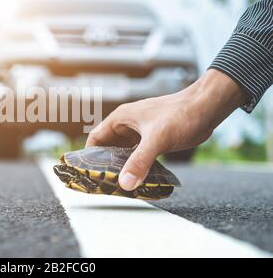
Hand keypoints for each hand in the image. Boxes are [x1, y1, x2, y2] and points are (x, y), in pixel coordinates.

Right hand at [85, 69, 248, 190]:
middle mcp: (128, 126)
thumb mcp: (157, 139)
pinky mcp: (153, 139)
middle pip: (108, 148)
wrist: (207, 107)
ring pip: (123, 153)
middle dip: (105, 165)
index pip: (96, 138)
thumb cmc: (181, 114)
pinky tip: (138, 178)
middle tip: (103, 184)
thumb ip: (140, 161)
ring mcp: (140, 133)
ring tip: (118, 185)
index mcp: (121, 119)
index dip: (88, 155)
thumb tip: (125, 183)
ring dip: (121, 167)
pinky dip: (136, 166)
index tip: (87, 173)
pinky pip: (138, 155)